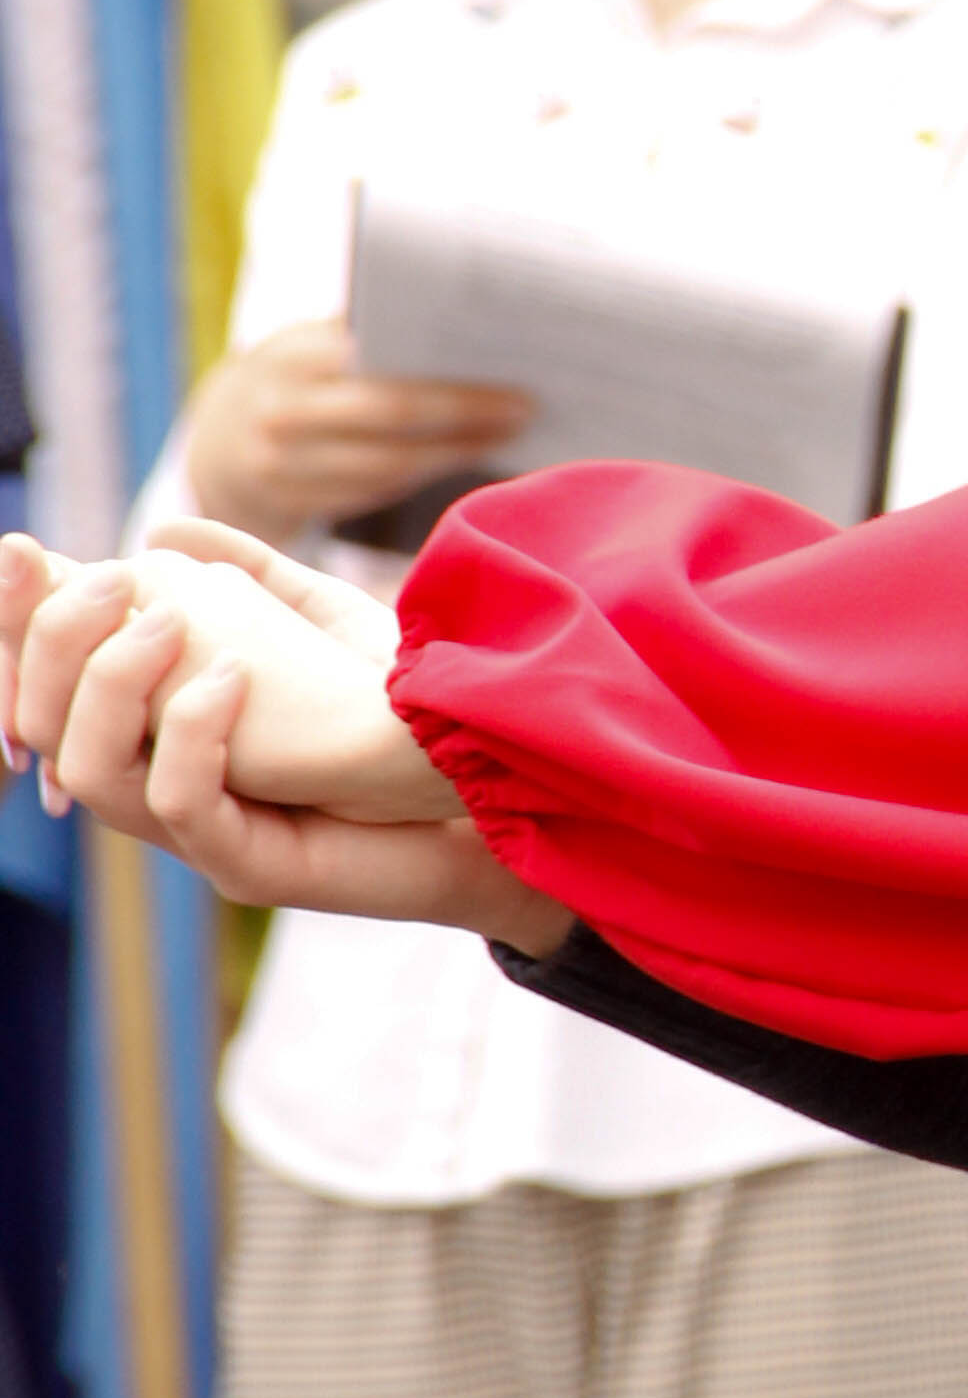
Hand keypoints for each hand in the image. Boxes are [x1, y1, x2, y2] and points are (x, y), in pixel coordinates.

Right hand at [3, 527, 458, 825]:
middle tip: (107, 576)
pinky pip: (180, 804)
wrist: (490, 795)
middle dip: (48, 641)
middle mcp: (162, 788)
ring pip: (90, 771)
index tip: (22, 546)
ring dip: (114, 682)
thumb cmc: (400, 718)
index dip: (20, 622)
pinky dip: (190, 733)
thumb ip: (248, 578)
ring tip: (168, 620)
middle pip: (43, 726)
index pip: (48, 682)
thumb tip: (164, 530)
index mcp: (159, 734)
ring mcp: (202, 835)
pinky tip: (232, 678)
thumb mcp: (319, 629)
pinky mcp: (251, 866)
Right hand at [178, 319, 527, 546]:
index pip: (380, 370)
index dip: (451, 379)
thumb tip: (461, 317)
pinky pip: (375, 491)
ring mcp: (283, 464)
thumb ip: (360, 332)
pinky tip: (466, 456)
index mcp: (291, 356)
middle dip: (468, 414)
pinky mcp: (292, 502)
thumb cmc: (290, 377)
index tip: (511, 370)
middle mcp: (282, 412)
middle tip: (526, 407)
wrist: (216, 442)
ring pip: (389, 463)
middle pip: (393, 418)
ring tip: (510, 433)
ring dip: (457, 450)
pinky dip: (427, 472)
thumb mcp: (306, 343)